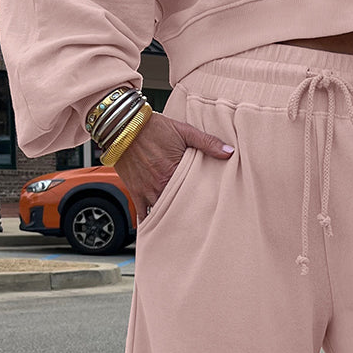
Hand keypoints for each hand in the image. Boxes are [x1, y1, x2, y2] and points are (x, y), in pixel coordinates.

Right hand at [110, 109, 233, 217]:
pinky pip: (143, 213)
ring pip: (163, 211)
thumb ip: (208, 142)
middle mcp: (161, 184)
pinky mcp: (135, 191)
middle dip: (189, 211)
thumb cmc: (153, 127)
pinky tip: (159, 226)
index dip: (204, 199)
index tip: (212, 206)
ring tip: (183, 225)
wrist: (122, 126)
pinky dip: (151, 220)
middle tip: (201, 221)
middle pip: (180, 205)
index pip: (195, 192)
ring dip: (172, 216)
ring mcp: (147, 190)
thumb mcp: (184, 131)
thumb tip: (229, 151)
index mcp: (175, 171)